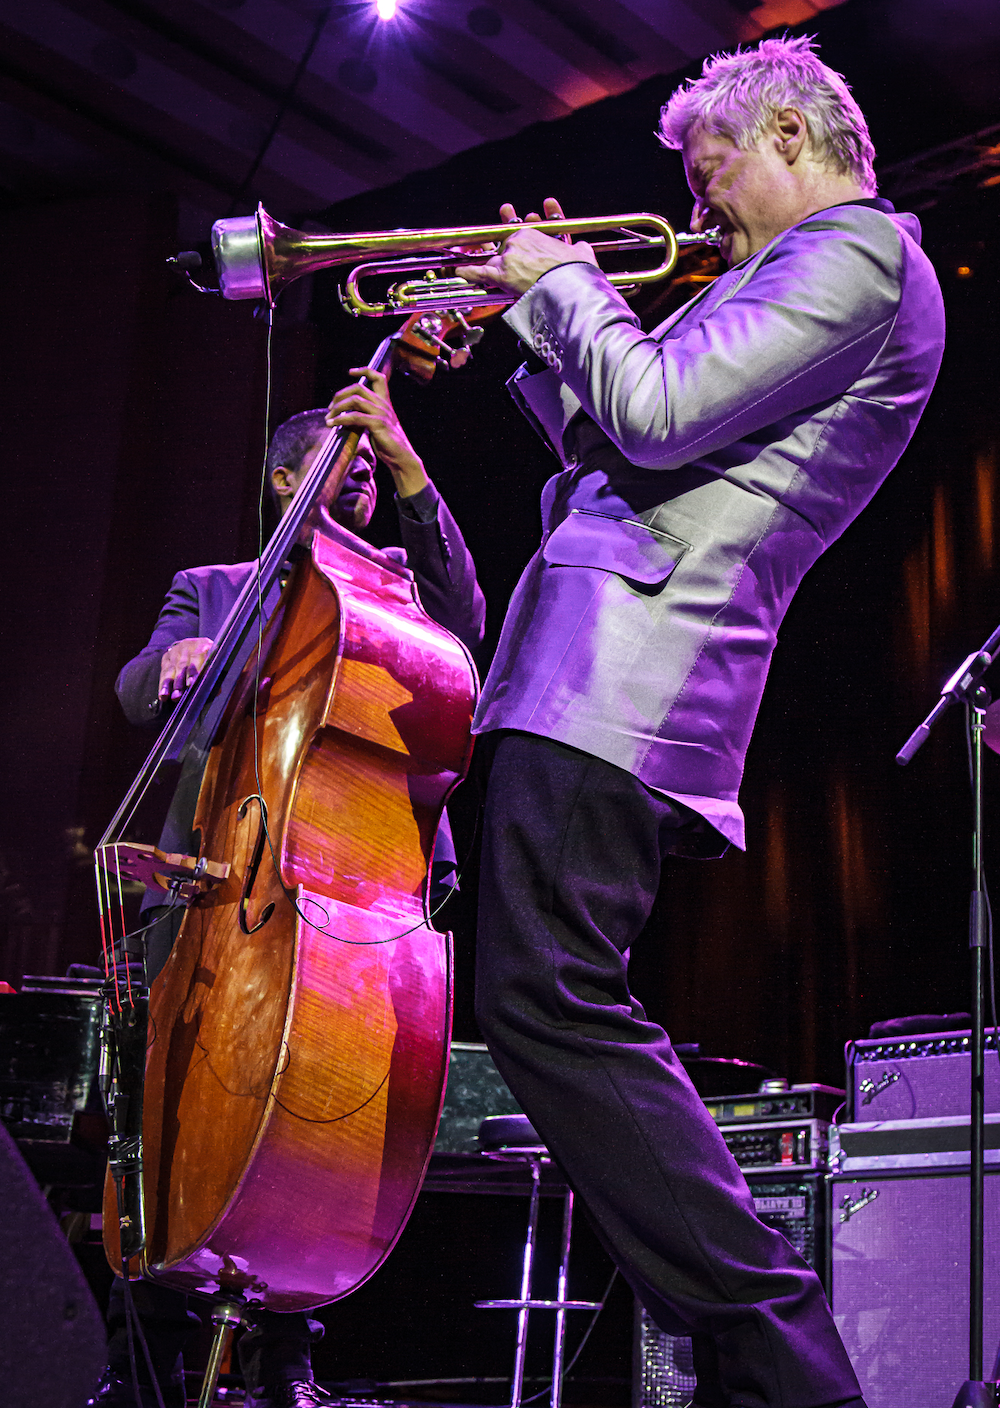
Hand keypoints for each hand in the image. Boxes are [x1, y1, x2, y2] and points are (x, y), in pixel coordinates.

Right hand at [158, 637, 213, 699]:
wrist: (195, 647)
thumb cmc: (208, 660)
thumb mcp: (213, 662)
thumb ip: (214, 675)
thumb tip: (216, 691)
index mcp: (203, 644)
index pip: (197, 656)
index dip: (193, 671)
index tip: (190, 684)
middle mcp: (188, 646)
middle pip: (182, 665)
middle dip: (179, 681)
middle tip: (178, 695)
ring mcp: (176, 651)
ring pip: (171, 669)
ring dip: (169, 684)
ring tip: (166, 696)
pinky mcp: (167, 657)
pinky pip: (164, 672)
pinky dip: (163, 684)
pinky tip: (162, 694)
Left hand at [326, 368, 429, 498]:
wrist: (401, 457)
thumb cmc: (388, 444)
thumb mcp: (376, 426)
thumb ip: (365, 417)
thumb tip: (344, 416)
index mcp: (385, 402)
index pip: (378, 378)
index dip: (364, 371)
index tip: (350, 372)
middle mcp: (383, 404)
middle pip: (358, 388)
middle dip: (340, 395)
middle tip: (330, 407)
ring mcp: (381, 413)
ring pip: (354, 400)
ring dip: (337, 408)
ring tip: (328, 418)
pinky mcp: (378, 424)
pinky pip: (355, 416)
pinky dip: (341, 419)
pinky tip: (333, 424)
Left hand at [455, 198, 595, 297]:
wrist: (572, 287)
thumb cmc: (577, 271)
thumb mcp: (582, 253)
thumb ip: (578, 247)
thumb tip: (581, 247)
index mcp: (534, 233)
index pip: (522, 233)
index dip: (520, 236)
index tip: (520, 230)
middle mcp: (519, 242)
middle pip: (505, 246)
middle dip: (503, 247)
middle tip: (496, 242)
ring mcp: (509, 259)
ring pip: (493, 259)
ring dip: (486, 259)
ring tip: (475, 255)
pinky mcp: (502, 277)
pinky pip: (480, 274)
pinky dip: (469, 273)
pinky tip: (459, 272)